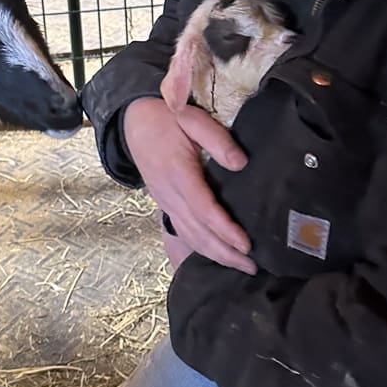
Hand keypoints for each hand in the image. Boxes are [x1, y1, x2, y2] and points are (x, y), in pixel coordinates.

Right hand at [123, 96, 255, 273]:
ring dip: (215, 255)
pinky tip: (217, 256)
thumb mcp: (191, 118)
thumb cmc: (166, 118)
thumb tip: (240, 164)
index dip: (225, 230)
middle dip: (225, 254)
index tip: (246, 244)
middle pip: (198, 233)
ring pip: (190, 237)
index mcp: (178, 174)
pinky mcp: (165, 204)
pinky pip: (183, 232)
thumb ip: (216, 139)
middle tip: (251, 267)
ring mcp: (165, 202)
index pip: (204, 210)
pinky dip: (201, 248)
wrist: (134, 123)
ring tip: (241, 266)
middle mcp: (170, 194)